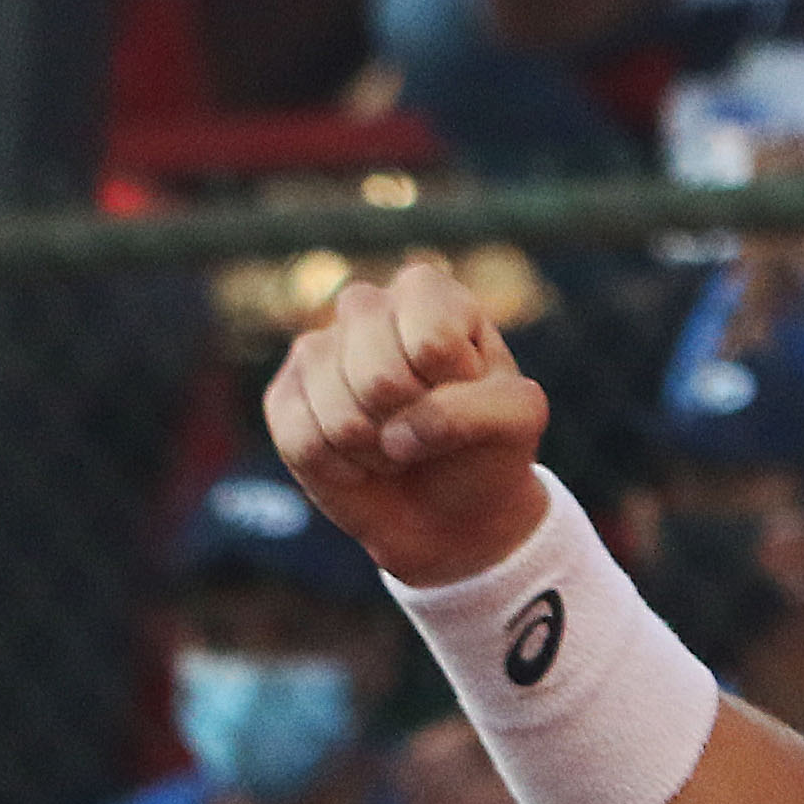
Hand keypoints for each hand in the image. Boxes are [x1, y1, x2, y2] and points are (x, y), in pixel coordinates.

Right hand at [264, 259, 555, 586]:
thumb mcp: (519, 418)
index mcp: (428, 293)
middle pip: (379, 377)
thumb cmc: (487, 447)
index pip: (431, 342)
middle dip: (413, 422)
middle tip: (428, 427)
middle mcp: (366, 308)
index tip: (466, 391)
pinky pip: (303, 443)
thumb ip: (481, 408)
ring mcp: (318, 349)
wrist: (449, 509)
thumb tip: (396, 431)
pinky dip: (343, 470)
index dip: (454, 385)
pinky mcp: (284, 397)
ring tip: (397, 446)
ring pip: (340, 415)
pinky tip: (359, 462)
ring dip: (380, 452)